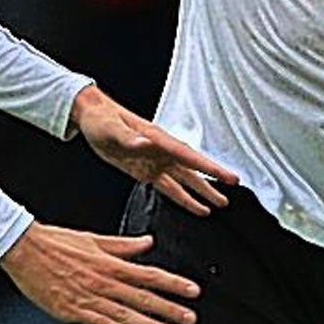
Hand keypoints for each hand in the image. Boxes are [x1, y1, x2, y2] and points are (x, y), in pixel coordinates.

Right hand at [0, 224, 200, 323]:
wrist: (23, 250)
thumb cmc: (55, 243)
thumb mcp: (93, 239)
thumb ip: (123, 245)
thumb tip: (147, 243)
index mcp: (109, 263)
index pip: (149, 275)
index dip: (173, 284)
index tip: (192, 291)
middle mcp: (102, 282)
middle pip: (143, 297)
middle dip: (169, 308)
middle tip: (189, 317)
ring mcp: (88, 298)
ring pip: (126, 314)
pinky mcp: (73, 311)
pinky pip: (102, 322)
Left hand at [71, 84, 236, 214]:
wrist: (90, 116)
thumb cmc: (101, 118)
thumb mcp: (112, 128)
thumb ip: (129, 137)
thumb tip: (146, 143)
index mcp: (157, 140)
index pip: (188, 156)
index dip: (209, 168)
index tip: (228, 177)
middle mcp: (160, 151)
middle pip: (192, 169)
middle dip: (212, 180)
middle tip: (233, 191)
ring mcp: (154, 161)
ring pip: (183, 180)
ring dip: (201, 192)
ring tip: (219, 204)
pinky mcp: (144, 171)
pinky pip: (167, 187)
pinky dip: (181, 197)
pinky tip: (194, 206)